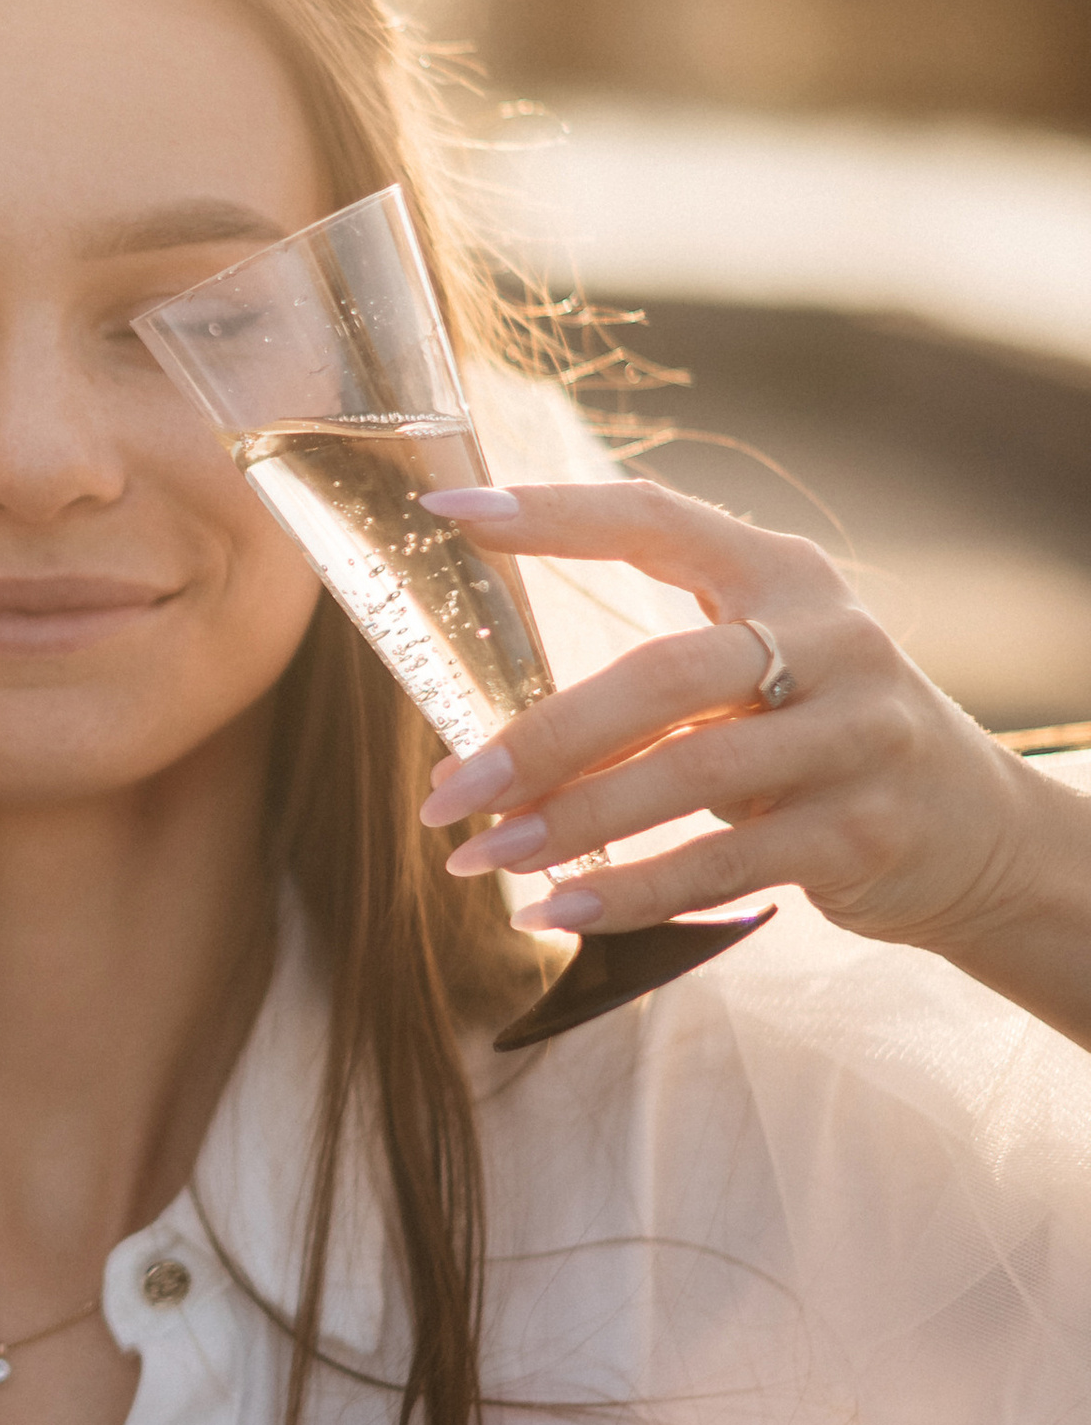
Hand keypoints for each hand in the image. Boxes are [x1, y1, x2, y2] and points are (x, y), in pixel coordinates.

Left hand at [412, 477, 1056, 967]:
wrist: (978, 833)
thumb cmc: (821, 739)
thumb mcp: (765, 670)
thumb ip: (660, 673)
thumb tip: (487, 741)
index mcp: (785, 575)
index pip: (656, 519)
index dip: (553, 514)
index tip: (447, 513)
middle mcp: (831, 642)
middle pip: (662, 674)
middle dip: (542, 738)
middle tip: (449, 790)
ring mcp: (858, 738)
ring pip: (691, 775)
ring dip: (572, 824)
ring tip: (479, 856)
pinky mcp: (863, 834)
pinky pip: (723, 868)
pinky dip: (627, 895)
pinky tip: (553, 911)